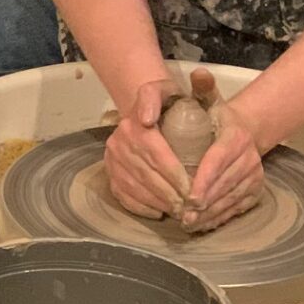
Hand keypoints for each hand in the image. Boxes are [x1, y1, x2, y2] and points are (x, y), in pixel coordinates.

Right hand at [103, 78, 192, 218]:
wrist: (146, 111)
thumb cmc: (166, 103)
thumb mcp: (166, 90)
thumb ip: (159, 96)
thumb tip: (146, 118)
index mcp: (133, 125)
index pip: (156, 154)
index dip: (175, 174)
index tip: (193, 188)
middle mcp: (117, 143)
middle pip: (146, 174)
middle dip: (170, 193)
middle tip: (190, 206)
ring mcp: (111, 160)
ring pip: (135, 188)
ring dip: (158, 202)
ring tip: (179, 211)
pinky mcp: (110, 174)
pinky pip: (123, 196)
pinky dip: (141, 207)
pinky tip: (159, 212)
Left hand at [181, 67, 266, 230]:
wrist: (242, 130)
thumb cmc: (215, 116)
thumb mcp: (207, 98)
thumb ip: (201, 88)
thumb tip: (198, 73)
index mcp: (236, 137)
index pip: (219, 161)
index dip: (205, 179)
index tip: (189, 195)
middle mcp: (250, 158)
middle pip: (225, 184)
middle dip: (205, 201)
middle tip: (184, 214)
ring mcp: (254, 175)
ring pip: (231, 198)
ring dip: (211, 213)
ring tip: (190, 222)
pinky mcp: (255, 190)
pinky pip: (238, 207)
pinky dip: (221, 217)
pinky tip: (204, 224)